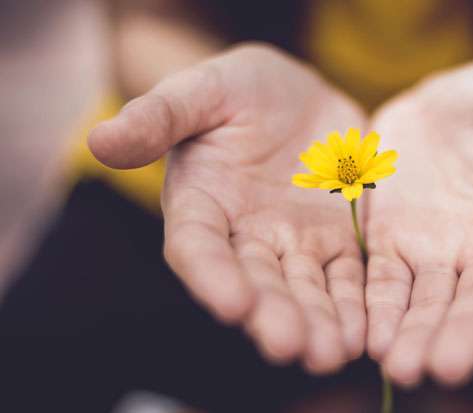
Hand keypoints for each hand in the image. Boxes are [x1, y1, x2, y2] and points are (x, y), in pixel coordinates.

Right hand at [89, 44, 367, 373]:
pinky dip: (356, 305)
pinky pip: (348, 277)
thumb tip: (100, 139)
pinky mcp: (338, 240)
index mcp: (201, 205)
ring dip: (319, 323)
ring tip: (333, 352)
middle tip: (292, 347)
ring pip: (306, 290)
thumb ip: (159, 115)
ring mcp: (294, 243)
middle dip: (274, 315)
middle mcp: (244, 237)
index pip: (199, 248)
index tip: (233, 304)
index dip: (213, 276)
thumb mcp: (201, 90)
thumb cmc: (237, 90)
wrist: (295, 95)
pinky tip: (366, 332)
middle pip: (257, 283)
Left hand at [364, 61, 472, 386]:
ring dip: (417, 334)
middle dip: (464, 333)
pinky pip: (384, 282)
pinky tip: (369, 340)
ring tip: (403, 368)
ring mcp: (438, 251)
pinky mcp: (393, 245)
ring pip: (429, 300)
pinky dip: (379, 309)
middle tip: (448, 369)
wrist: (442, 104)